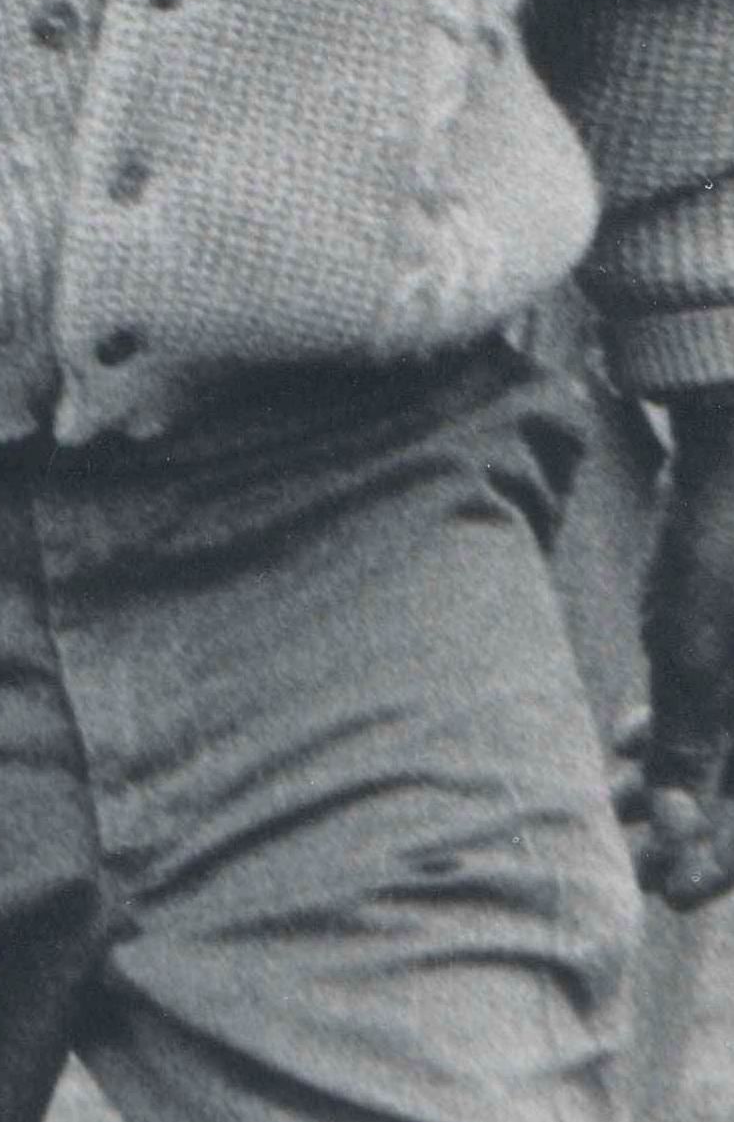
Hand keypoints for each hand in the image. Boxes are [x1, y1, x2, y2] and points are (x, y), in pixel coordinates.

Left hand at [627, 393, 733, 904]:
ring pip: (722, 753)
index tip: (664, 885)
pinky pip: (714, 710)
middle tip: (630, 845)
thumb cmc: (719, 554)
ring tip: (615, 797)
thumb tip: (672, 822)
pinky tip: (628, 745)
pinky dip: (676, 730)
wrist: (731, 452)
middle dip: (686, 823)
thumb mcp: (691, 658)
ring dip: (671, 780)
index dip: (716, 862)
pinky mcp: (732, 646)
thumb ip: (683, 742)